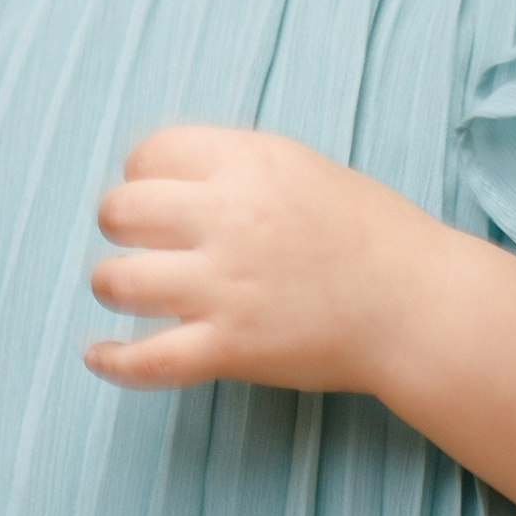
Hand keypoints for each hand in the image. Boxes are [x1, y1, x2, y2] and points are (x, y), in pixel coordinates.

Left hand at [85, 125, 429, 392]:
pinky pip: (146, 360)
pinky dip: (112, 361)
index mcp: (247, 164)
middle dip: (120, 227)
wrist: (418, 304)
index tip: (157, 198)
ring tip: (129, 291)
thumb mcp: (300, 168)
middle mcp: (228, 218)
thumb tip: (163, 175)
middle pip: (119, 211)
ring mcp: (225, 286)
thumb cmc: (368, 234)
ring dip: (114, 285)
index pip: (149, 154)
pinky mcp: (231, 347)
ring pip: (116, 280)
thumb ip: (233, 167)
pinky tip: (98, 355)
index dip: (142, 175)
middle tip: (143, 244)